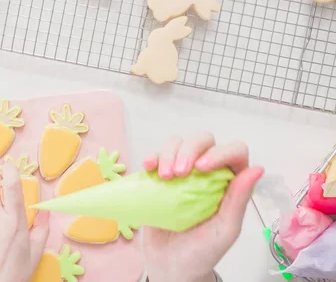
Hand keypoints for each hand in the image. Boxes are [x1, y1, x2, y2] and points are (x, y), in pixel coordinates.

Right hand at [141, 132, 263, 281]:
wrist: (170, 266)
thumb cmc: (201, 252)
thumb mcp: (225, 229)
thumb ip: (238, 199)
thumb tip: (258, 168)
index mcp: (230, 183)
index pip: (234, 152)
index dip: (220, 152)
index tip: (202, 168)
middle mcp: (207, 173)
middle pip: (203, 140)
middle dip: (189, 149)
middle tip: (179, 173)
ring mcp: (182, 173)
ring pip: (177, 143)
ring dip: (168, 153)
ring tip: (163, 177)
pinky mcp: (160, 177)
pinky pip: (156, 156)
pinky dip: (151, 157)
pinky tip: (147, 168)